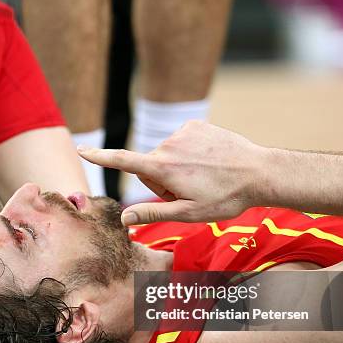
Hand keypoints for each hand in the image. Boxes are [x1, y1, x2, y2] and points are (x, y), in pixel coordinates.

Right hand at [78, 120, 266, 224]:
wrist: (260, 173)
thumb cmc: (224, 198)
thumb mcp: (187, 214)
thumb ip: (152, 213)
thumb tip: (124, 218)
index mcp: (163, 167)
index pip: (122, 161)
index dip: (99, 157)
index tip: (81, 150)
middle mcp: (168, 145)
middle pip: (149, 166)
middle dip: (162, 180)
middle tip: (189, 192)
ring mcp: (183, 132)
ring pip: (166, 155)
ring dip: (177, 167)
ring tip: (204, 177)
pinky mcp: (196, 124)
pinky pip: (181, 142)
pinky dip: (190, 153)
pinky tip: (209, 162)